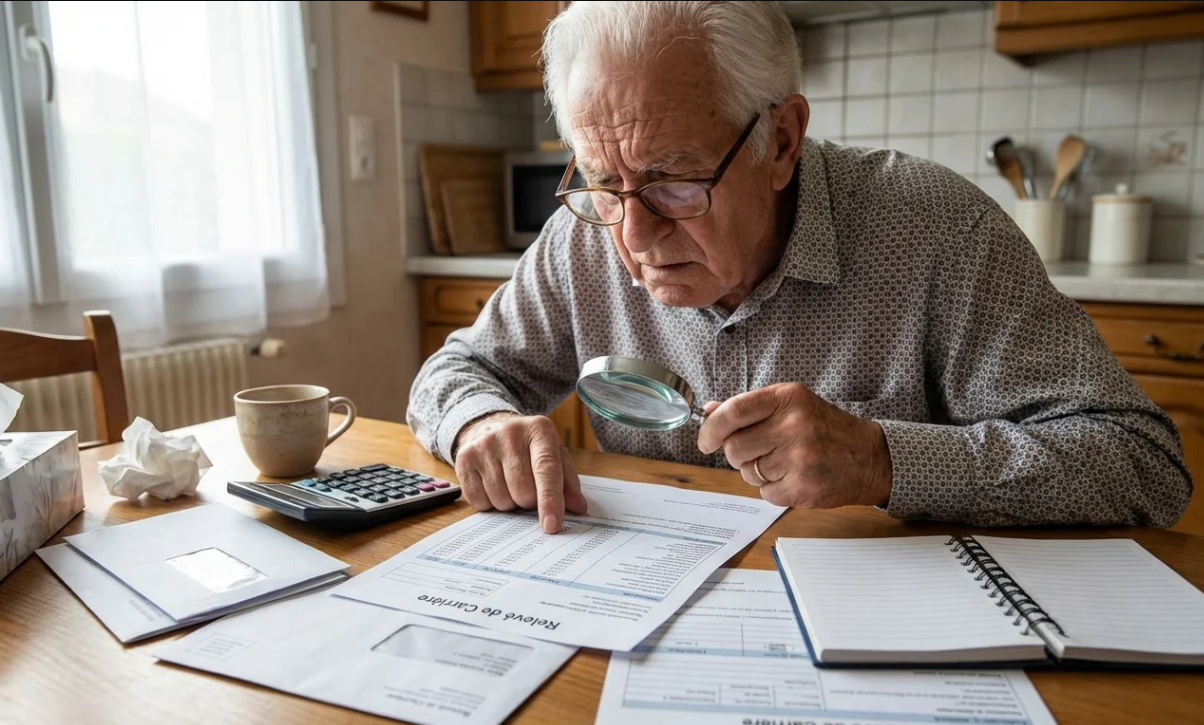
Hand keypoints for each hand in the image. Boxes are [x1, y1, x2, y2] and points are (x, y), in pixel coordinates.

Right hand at [453, 412, 587, 532]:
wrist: (491, 427)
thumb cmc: (529, 448)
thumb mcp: (554, 455)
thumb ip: (568, 482)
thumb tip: (578, 508)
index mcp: (540, 430)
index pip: (546, 470)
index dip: (550, 501)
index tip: (551, 526)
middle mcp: (510, 433)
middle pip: (523, 491)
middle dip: (529, 502)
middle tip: (529, 491)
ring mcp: (484, 445)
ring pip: (502, 500)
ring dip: (510, 503)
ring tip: (510, 485)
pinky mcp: (464, 458)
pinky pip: (480, 502)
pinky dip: (490, 504)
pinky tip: (493, 485)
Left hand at [696, 383, 892, 508]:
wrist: (870, 457)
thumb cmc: (826, 429)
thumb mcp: (792, 406)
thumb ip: (749, 408)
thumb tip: (709, 411)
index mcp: (788, 398)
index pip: (734, 411)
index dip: (711, 428)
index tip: (705, 441)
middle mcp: (794, 425)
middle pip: (735, 448)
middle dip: (739, 454)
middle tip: (761, 451)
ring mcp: (799, 458)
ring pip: (748, 472)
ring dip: (758, 472)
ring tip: (785, 462)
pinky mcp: (803, 487)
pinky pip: (764, 493)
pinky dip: (774, 489)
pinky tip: (795, 477)